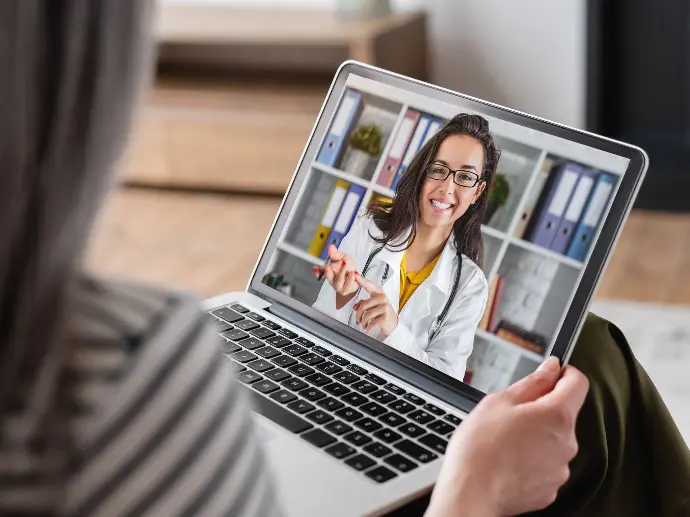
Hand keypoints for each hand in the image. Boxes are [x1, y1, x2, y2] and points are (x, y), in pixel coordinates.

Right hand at [313, 244, 358, 308]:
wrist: (357, 276)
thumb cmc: (348, 267)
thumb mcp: (343, 257)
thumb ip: (336, 254)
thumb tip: (330, 247)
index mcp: (329, 273)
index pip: (320, 273)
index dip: (317, 271)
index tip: (315, 268)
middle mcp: (332, 280)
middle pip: (329, 278)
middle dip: (327, 273)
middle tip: (327, 266)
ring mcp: (339, 286)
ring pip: (338, 282)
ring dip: (341, 273)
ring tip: (345, 265)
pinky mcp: (347, 290)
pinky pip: (348, 286)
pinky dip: (351, 279)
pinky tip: (354, 273)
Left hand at [352, 274, 397, 338]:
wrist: (392, 325)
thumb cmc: (382, 314)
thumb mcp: (372, 307)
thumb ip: (363, 304)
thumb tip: (355, 307)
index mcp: (379, 293)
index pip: (369, 285)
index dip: (361, 280)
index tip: (355, 275)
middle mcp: (383, 298)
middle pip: (364, 305)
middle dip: (358, 315)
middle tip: (358, 320)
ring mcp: (385, 307)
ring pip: (366, 314)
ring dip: (362, 322)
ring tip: (363, 325)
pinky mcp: (386, 317)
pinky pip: (371, 322)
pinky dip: (367, 327)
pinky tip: (367, 329)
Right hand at [426, 357, 588, 516]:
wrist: (471, 492)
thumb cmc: (480, 447)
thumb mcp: (499, 401)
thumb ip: (532, 382)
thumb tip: (551, 368)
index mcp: (556, 415)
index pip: (578, 383)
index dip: (563, 374)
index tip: (550, 375)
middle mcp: (566, 443)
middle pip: (563, 414)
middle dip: (541, 409)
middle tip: (510, 414)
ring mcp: (560, 469)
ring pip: (554, 441)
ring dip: (537, 436)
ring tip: (505, 442)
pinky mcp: (550, 489)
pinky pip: (546, 465)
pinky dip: (532, 460)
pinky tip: (509, 461)